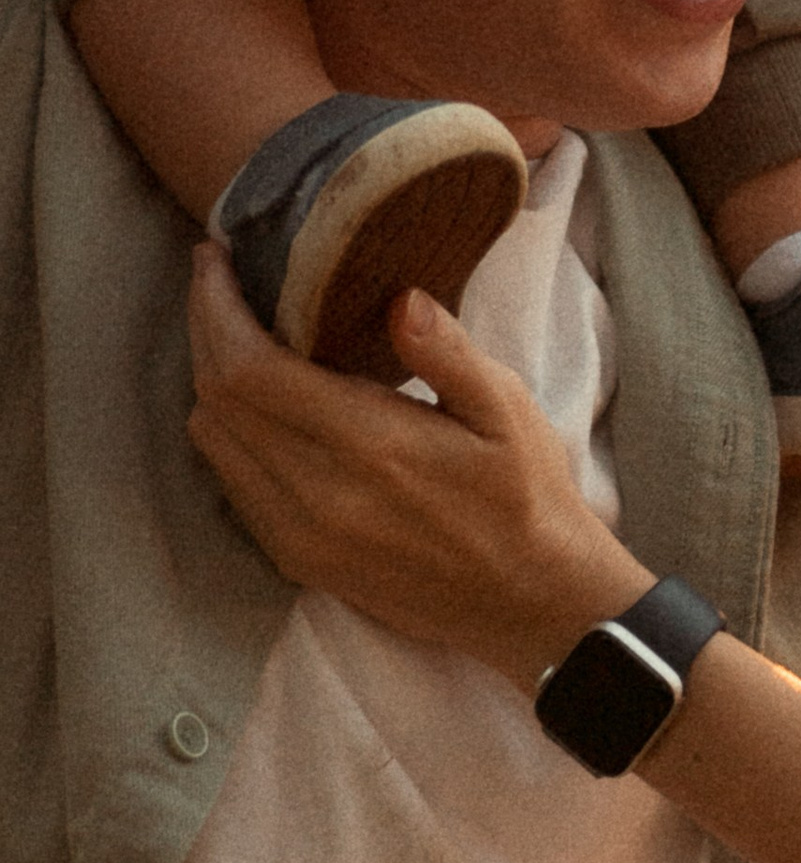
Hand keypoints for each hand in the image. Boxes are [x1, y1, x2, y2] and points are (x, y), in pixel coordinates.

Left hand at [186, 247, 648, 687]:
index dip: (215, 310)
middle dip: (206, 333)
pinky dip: (230, 433)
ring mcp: (300, 534)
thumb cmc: (528, 497)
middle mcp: (319, 494)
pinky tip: (263, 409)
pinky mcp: (298, 559)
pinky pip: (232, 484)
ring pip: (213, 443)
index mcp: (371, 447)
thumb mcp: (510, 412)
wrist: (532, 601)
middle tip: (219, 286)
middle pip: (216, 400)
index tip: (214, 261)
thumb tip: (400, 298)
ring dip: (213, 382)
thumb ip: (449, 353)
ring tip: (237, 339)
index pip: (249, 369)